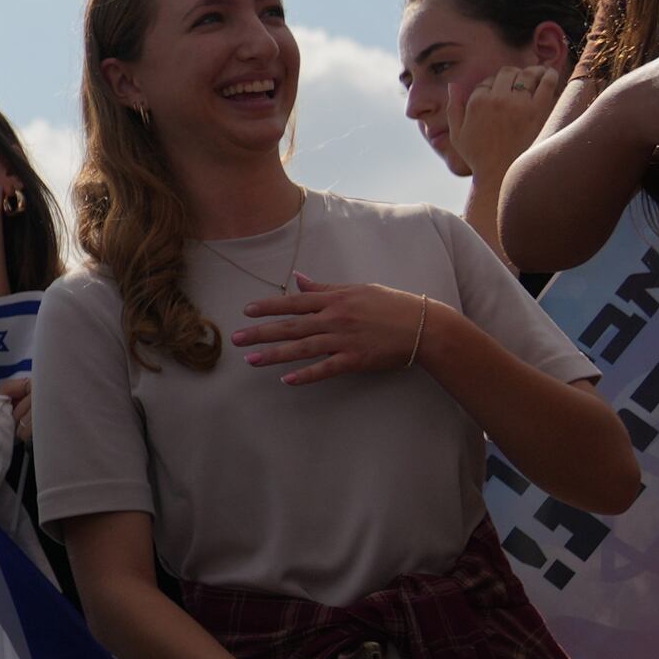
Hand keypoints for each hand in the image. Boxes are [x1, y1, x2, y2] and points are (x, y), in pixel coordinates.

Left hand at [233, 277, 451, 385]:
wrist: (422, 326)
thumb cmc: (390, 305)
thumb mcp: (357, 290)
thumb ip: (325, 288)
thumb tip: (299, 279)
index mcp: (335, 299)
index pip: (295, 302)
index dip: (269, 307)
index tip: (247, 311)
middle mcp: (335, 318)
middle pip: (291, 326)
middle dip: (261, 332)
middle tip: (236, 339)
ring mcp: (344, 339)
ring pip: (302, 348)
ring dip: (275, 354)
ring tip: (251, 360)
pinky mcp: (355, 359)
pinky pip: (325, 368)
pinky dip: (306, 374)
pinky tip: (287, 380)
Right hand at [452, 58, 565, 180]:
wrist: (500, 174)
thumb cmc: (478, 156)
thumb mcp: (457, 133)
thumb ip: (453, 107)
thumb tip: (452, 84)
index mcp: (476, 102)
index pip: (487, 80)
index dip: (493, 83)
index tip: (500, 89)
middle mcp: (496, 99)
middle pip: (507, 73)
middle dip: (512, 74)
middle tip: (518, 80)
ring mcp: (518, 104)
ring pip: (526, 74)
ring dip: (532, 71)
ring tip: (537, 72)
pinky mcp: (537, 111)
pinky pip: (545, 84)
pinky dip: (549, 75)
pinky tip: (550, 73)